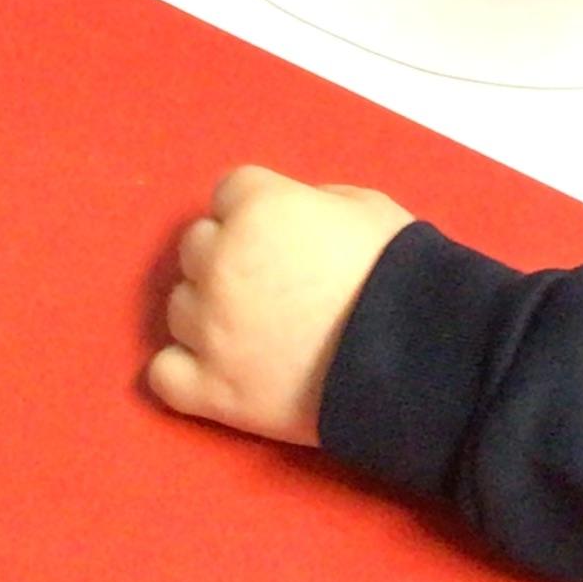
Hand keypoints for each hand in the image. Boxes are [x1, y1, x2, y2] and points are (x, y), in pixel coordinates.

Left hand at [146, 165, 412, 445]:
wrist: (418, 361)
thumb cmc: (399, 274)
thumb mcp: (364, 206)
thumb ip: (309, 201)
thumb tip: (286, 216)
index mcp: (258, 208)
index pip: (230, 191)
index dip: (259, 210)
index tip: (285, 233)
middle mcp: (222, 262)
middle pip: (197, 245)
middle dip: (230, 257)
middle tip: (273, 282)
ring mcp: (211, 329)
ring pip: (180, 307)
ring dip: (211, 312)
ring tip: (258, 331)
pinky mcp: (211, 390)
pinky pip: (164, 373)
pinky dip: (186, 370)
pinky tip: (220, 369)